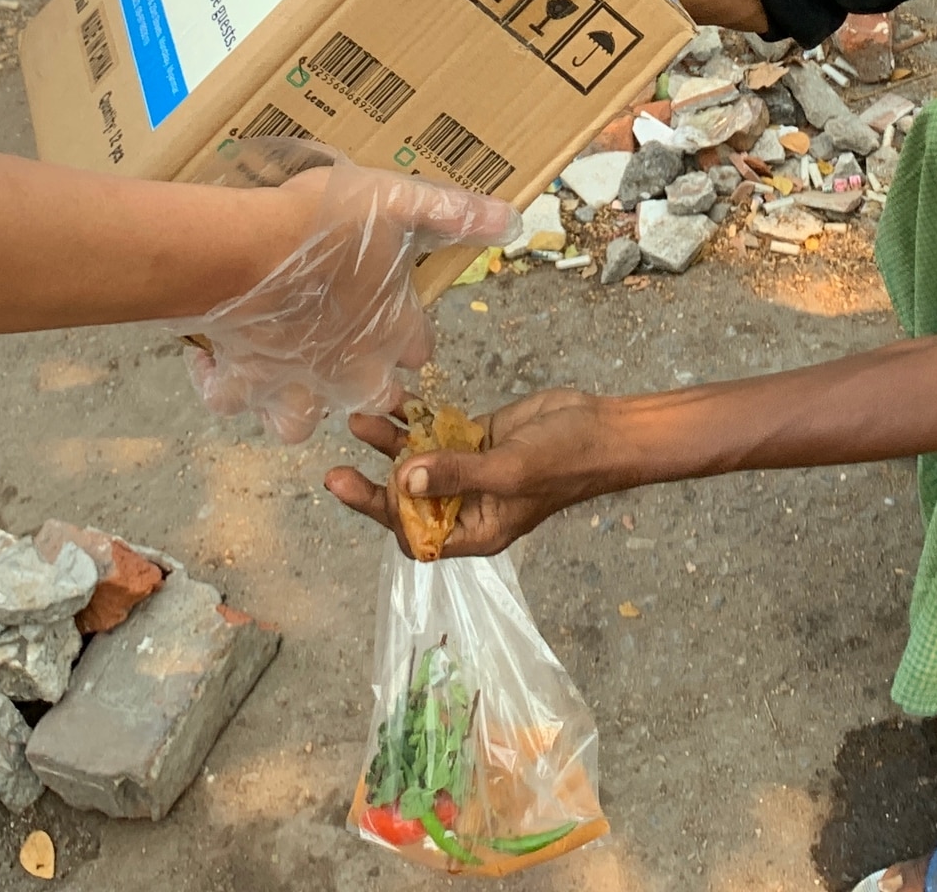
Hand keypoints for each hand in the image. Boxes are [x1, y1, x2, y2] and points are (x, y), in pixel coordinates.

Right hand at [183, 160, 515, 442]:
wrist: (248, 249)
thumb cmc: (327, 222)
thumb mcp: (399, 201)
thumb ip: (451, 213)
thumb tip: (509, 219)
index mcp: (391, 331)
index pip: (419, 351)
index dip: (411, 335)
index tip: (396, 315)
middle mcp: (347, 370)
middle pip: (368, 400)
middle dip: (360, 384)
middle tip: (340, 353)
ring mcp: (294, 382)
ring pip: (297, 421)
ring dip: (292, 403)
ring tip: (282, 371)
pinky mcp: (243, 380)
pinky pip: (231, 399)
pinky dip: (223, 385)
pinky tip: (217, 360)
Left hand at [324, 389, 621, 556]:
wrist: (601, 427)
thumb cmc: (564, 461)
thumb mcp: (509, 471)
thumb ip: (456, 475)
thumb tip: (403, 482)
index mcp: (476, 530)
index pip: (417, 535)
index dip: (383, 516)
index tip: (357, 487)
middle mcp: (467, 505)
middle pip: (408, 502)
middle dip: (373, 485)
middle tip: (334, 471)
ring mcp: (470, 470)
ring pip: (418, 462)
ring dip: (389, 445)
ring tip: (358, 421)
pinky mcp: (476, 439)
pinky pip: (436, 433)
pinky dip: (415, 420)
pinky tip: (393, 402)